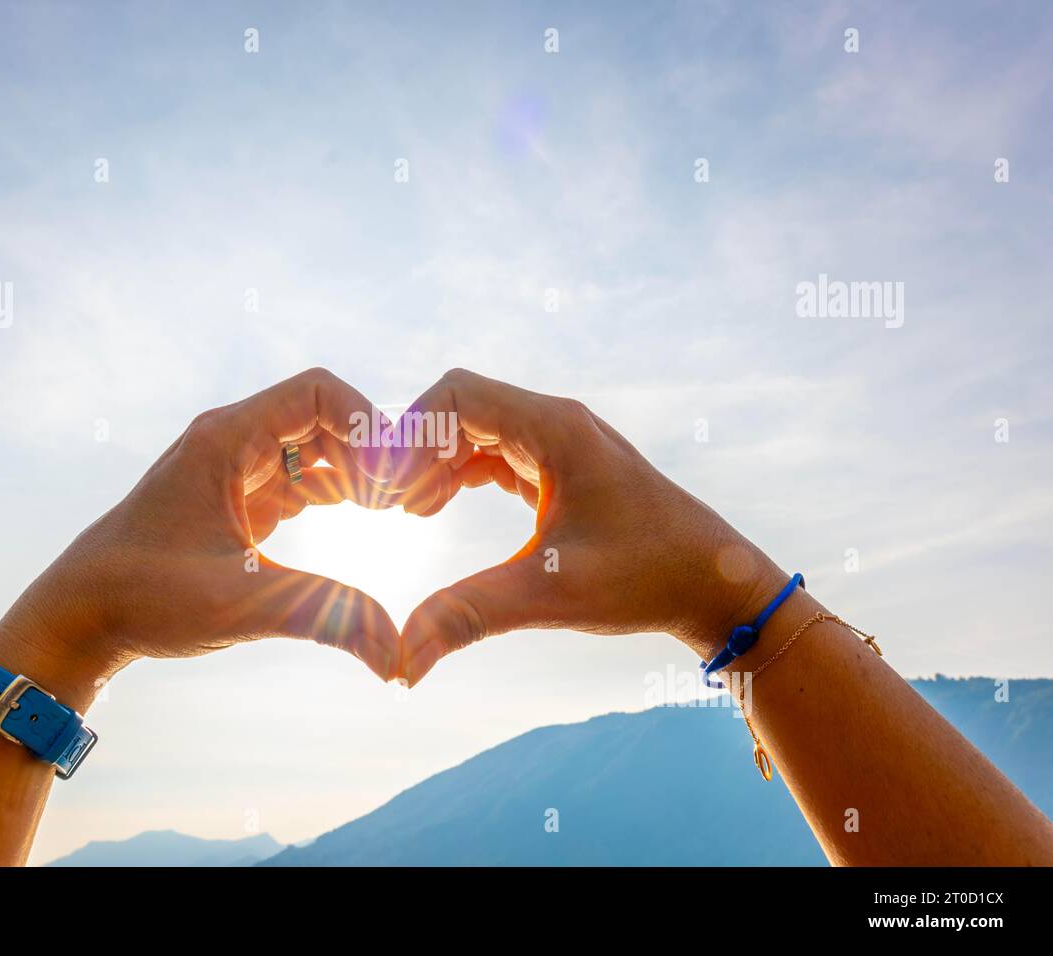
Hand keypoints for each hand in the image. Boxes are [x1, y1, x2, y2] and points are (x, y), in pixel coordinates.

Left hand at [0, 368, 402, 690]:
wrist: (81, 616)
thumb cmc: (144, 598)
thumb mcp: (241, 604)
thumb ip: (325, 616)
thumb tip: (397, 658)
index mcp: (226, 441)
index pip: (318, 392)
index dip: (368, 422)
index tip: (396, 475)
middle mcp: (232, 441)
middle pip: (325, 417)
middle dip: (370, 451)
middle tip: (407, 501)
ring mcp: (235, 467)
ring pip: (316, 447)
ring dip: (357, 471)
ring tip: (395, 510)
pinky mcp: (238, 497)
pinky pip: (301, 476)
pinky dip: (337, 491)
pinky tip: (366, 519)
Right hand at [384, 368, 790, 684]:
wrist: (714, 583)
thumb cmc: (646, 578)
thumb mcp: (551, 595)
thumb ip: (470, 614)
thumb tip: (401, 659)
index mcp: (556, 430)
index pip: (458, 396)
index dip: (409, 435)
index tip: (386, 491)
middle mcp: (556, 423)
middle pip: (460, 408)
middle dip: (415, 450)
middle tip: (382, 504)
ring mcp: (560, 442)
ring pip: (474, 430)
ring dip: (433, 463)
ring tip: (402, 512)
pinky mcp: (561, 467)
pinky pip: (494, 452)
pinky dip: (457, 474)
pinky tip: (430, 510)